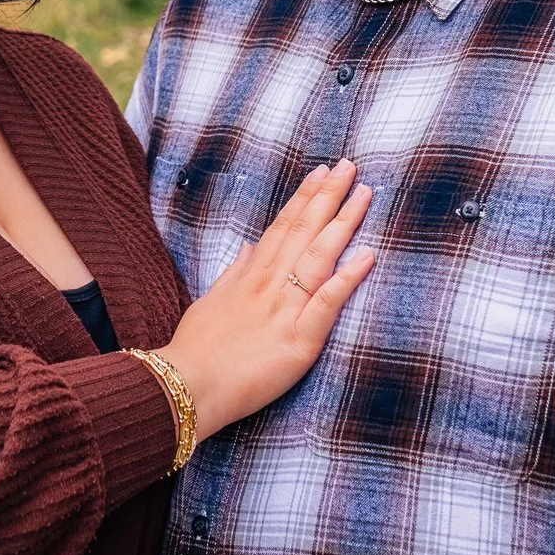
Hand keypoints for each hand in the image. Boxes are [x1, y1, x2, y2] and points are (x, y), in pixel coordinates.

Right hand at [157, 160, 376, 441]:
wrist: (185, 387)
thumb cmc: (194, 351)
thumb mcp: (210, 302)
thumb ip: (233, 273)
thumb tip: (248, 247)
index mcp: (250, 277)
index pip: (282, 227)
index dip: (304, 198)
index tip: (323, 172)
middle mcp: (269, 285)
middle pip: (304, 232)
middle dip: (329, 197)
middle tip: (351, 167)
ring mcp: (284, 310)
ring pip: (318, 257)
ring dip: (343, 223)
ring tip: (365, 194)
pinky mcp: (298, 341)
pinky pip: (327, 303)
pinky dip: (348, 278)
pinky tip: (368, 255)